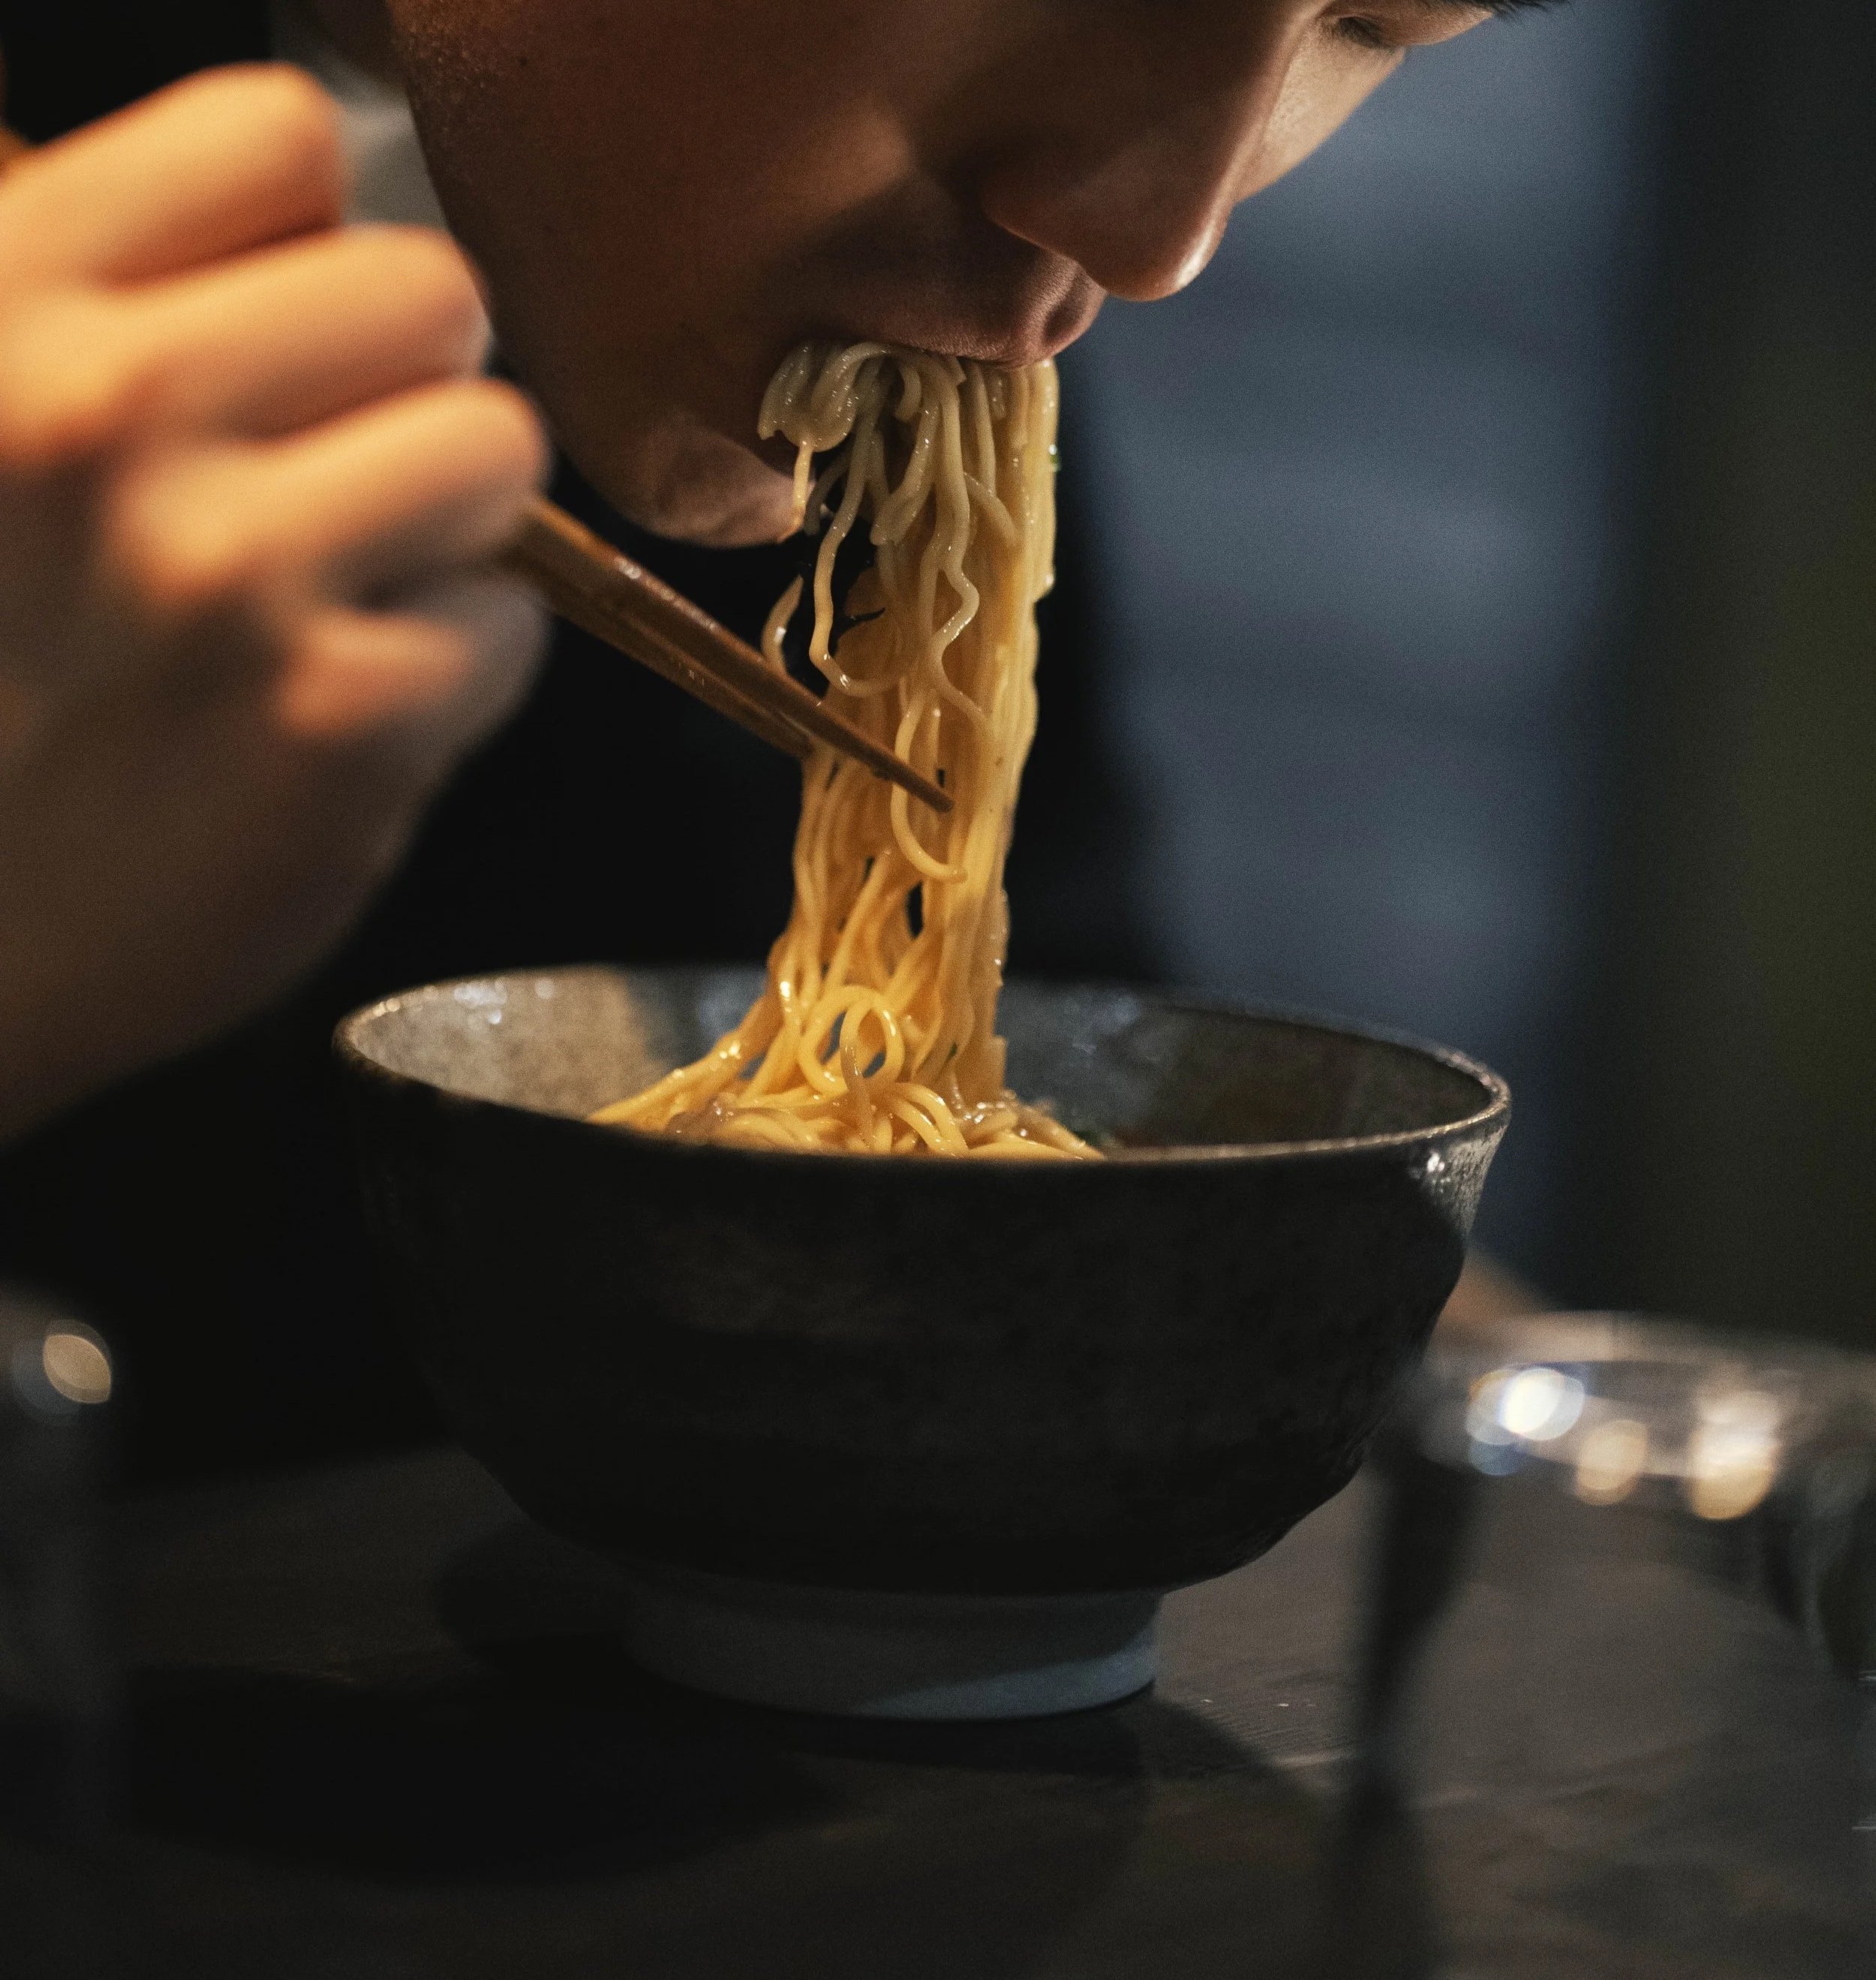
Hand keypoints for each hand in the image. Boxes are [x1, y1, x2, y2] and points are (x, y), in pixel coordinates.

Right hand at [0, 66, 549, 1141]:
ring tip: (341, 594)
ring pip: (499, 445)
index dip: (312, 243)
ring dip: (449, 523)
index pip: (278, 139)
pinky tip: (345, 710)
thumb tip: (262, 224)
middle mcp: (101, 411)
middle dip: (404, 388)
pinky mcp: (335, 724)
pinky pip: (511, 624)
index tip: (290, 334)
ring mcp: (226, 572)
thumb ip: (88, 300)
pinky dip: (457, 670)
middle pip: (429, 290)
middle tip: (328, 485)